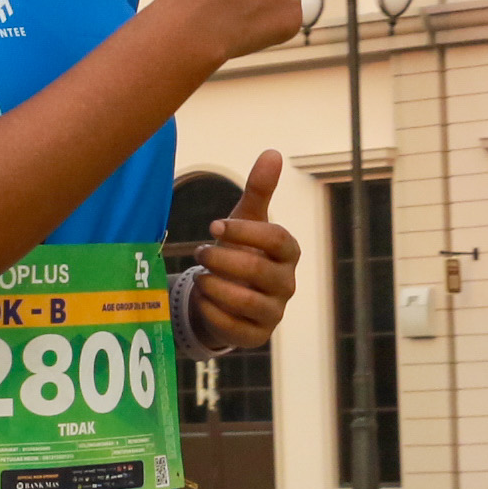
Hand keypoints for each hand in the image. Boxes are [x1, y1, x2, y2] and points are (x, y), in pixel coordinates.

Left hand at [192, 151, 298, 350]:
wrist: (228, 295)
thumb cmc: (242, 250)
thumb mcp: (246, 219)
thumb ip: (259, 189)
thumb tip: (273, 152)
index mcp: (288, 253)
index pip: (277, 240)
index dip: (245, 231)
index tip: (214, 225)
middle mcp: (286, 284)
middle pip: (259, 271)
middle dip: (223, 259)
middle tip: (200, 251)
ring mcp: (274, 313)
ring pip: (247, 302)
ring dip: (216, 286)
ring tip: (199, 277)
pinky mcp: (256, 336)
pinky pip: (234, 328)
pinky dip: (213, 312)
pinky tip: (201, 300)